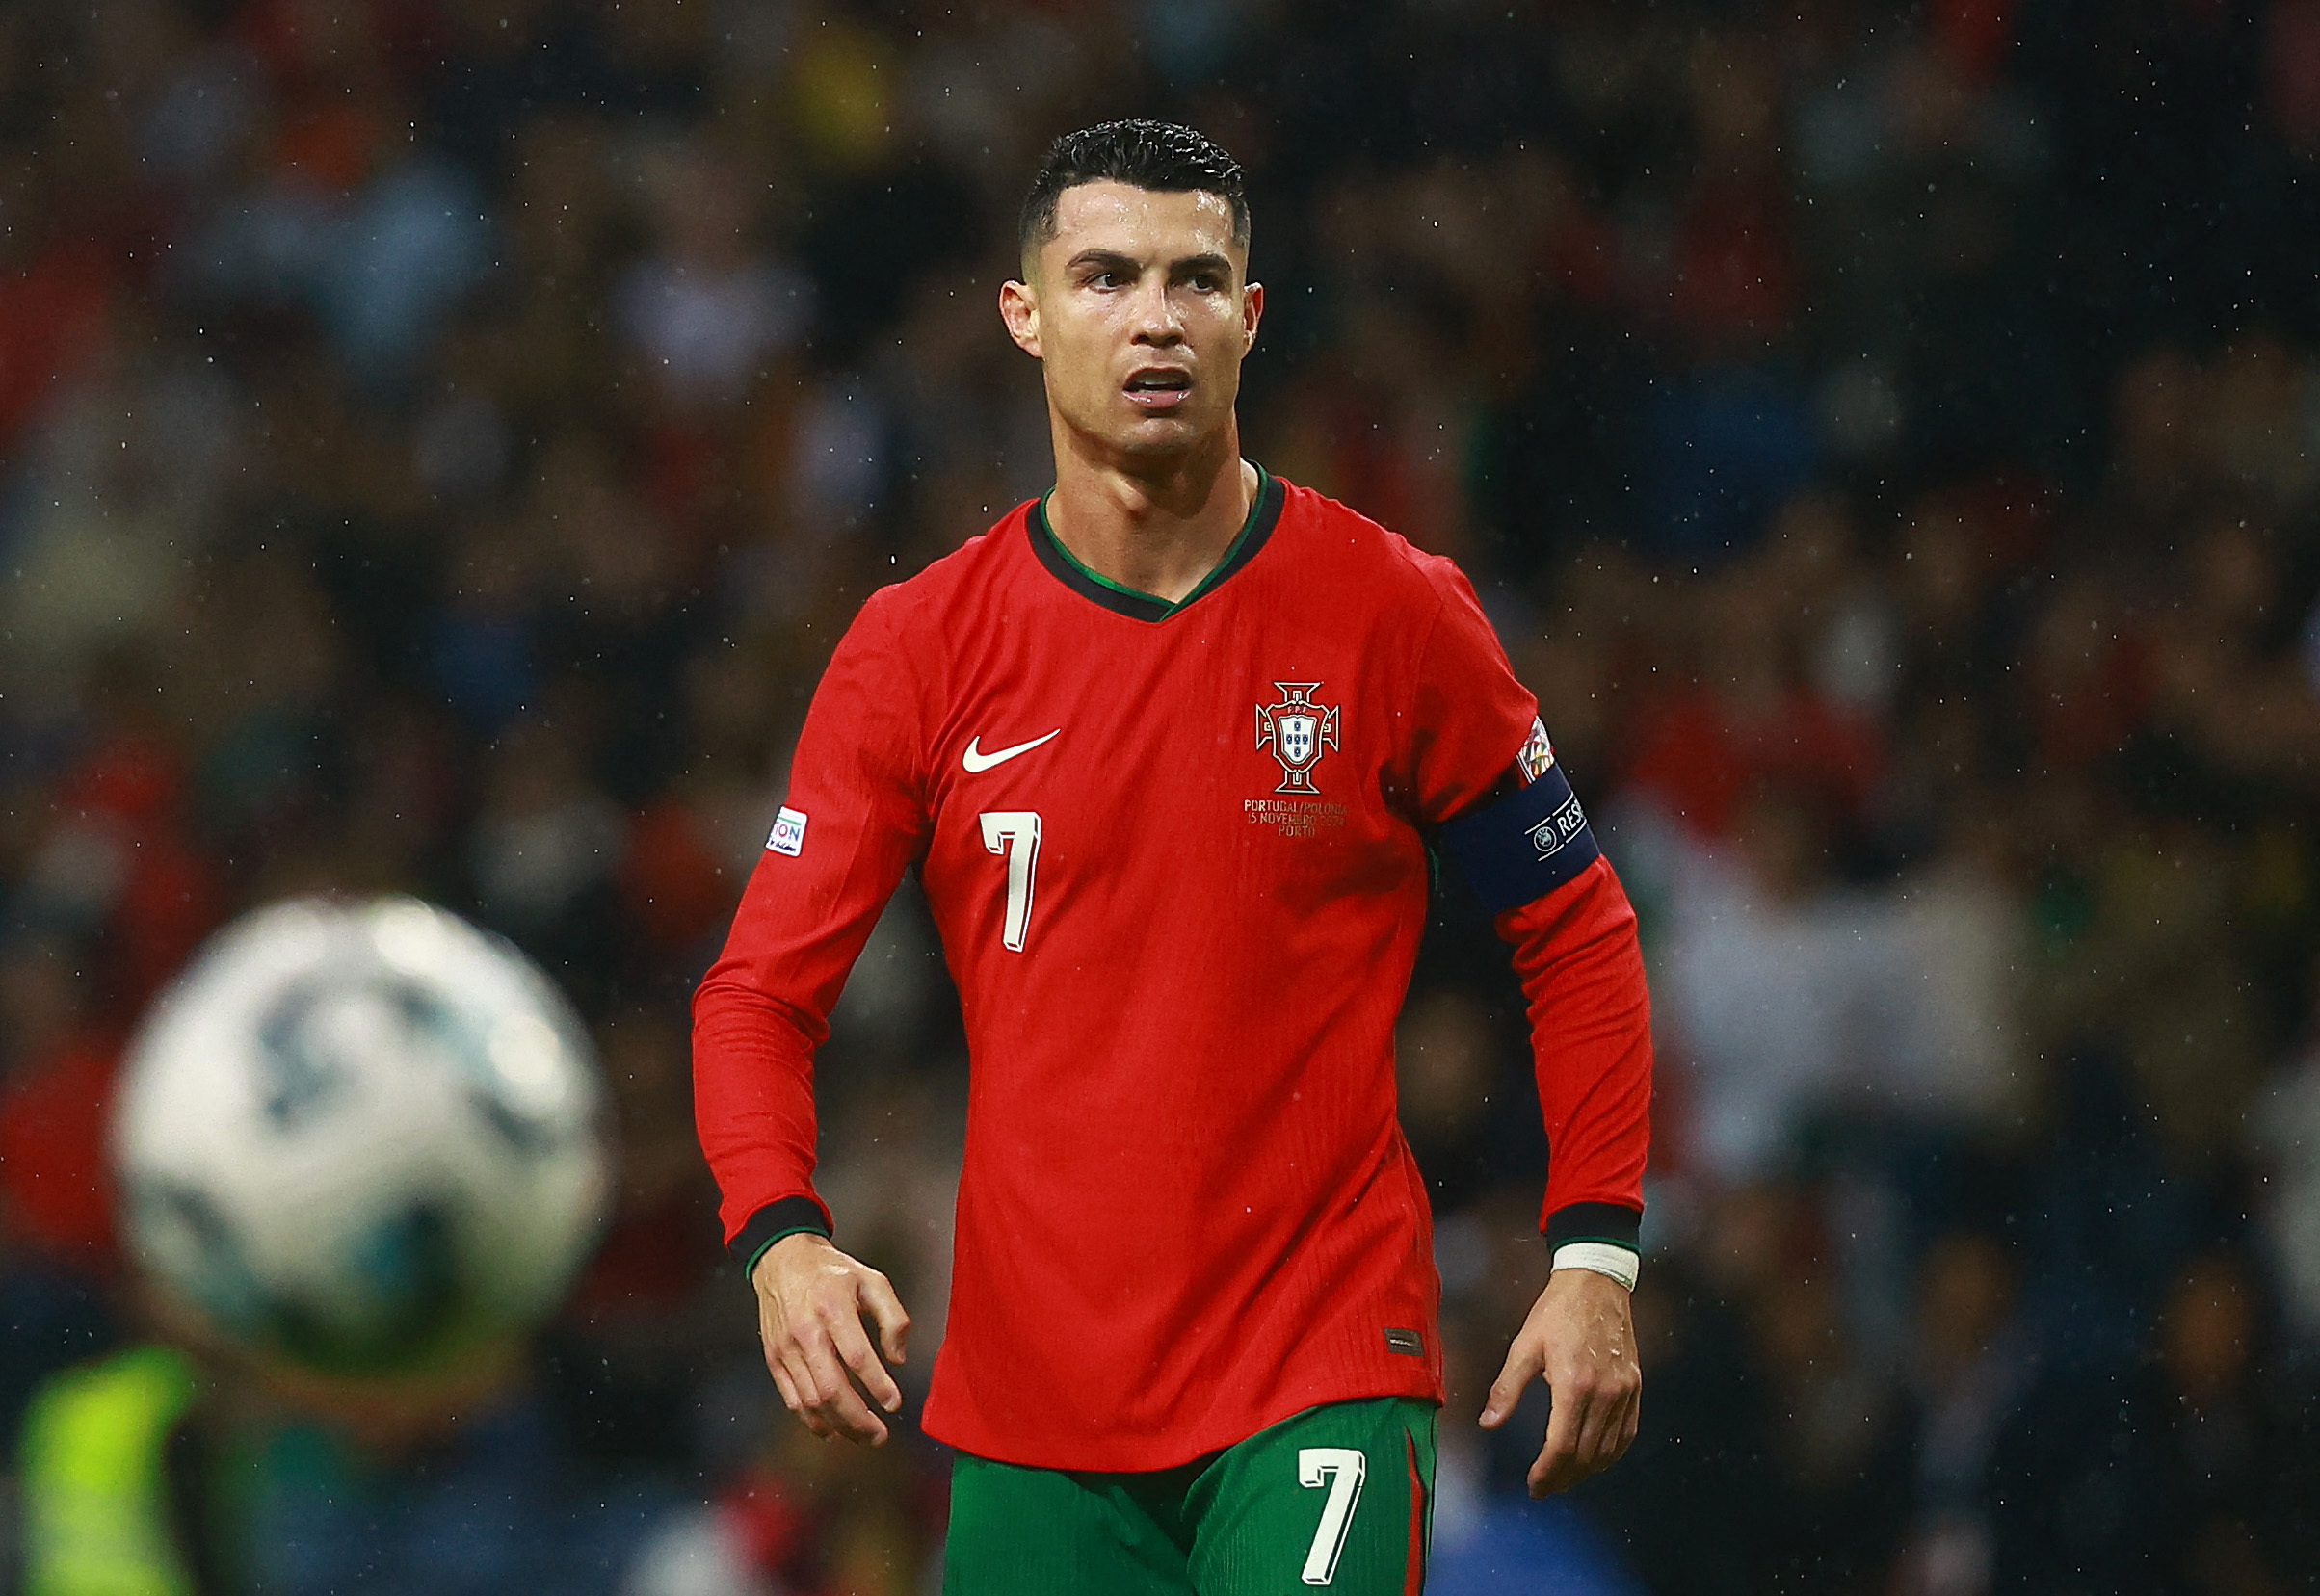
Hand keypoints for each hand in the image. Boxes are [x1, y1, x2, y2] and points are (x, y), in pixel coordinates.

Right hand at [751, 1232, 911, 1444]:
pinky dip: (812, 1421)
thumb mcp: (872, 1280)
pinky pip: (792, 1399)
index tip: (894, 1403)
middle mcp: (806, 1331)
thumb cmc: (831, 1272)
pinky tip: (832, 1429)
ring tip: (862, 1436)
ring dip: (839, 1425)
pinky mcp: (773, 1359)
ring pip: (812, 1400)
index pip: (857, 1357)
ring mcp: (786, 1348)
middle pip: (832, 1388)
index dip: (878, 1385)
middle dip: (858, 1419)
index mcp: (833, 1308)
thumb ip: (893, 1317)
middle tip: (880, 1435)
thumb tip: (897, 1358)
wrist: (782, 1260)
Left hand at [1480, 1266, 1641, 1496]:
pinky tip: (1594, 1460)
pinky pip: (1627, 1433)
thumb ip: (1506, 1388)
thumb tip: (1487, 1423)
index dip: (1546, 1473)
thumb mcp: (1524, 1346)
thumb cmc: (1556, 1311)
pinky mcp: (1635, 1387)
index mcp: (1573, 1384)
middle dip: (1563, 1478)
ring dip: (1586, 1472)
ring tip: (1564, 1478)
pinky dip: (1611, 1454)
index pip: (1562, 1446)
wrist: (1596, 1282)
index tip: (1534, 1486)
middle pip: (1586, 1455)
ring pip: (1608, 1450)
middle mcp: (1604, 1393)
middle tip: (1544, 1488)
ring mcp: (1624, 1392)